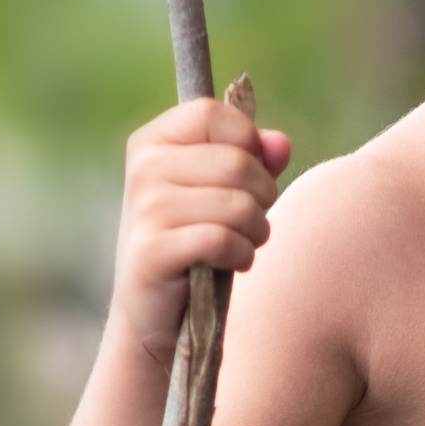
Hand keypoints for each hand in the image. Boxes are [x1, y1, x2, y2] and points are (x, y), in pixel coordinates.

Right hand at [109, 96, 290, 358]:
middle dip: (262, 196)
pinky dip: (241, 255)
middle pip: (236, 162)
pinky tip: (230, 263)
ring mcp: (145, 209)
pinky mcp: (153, 250)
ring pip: (238, 204)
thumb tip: (280, 144)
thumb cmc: (195, 243)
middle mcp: (143, 168)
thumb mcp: (222, 192)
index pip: (213, 114)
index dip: (248, 142)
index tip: (249, 174)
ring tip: (242, 244)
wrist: (155, 311)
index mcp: (153, 141)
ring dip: (256, 231)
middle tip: (251, 221)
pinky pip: (223, 240)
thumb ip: (254, 159)